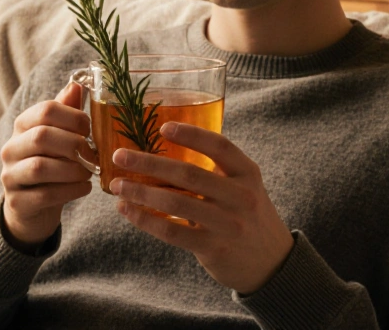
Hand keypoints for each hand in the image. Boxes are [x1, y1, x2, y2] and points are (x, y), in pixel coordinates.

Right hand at [0, 81, 97, 247]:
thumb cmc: (52, 165)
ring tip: (89, 173)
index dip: (74, 117)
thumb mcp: (60, 137)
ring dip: (73, 170)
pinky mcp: (17, 202)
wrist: (32, 207)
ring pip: (40, 167)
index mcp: (23, 125)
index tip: (90, 130)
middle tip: (93, 155)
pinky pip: (45, 194)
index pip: (46, 109)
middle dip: (75, 144)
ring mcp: (10, 176)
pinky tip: (84, 188)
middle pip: (42, 136)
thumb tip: (78, 84)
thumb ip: (67, 112)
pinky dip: (71, 191)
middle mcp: (11, 148)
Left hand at [109, 122, 294, 294]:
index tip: (162, 127)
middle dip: (148, 164)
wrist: (271, 262)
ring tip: (117, 186)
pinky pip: (171, 232)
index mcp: (247, 173)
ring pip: (176, 203)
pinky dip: (145, 220)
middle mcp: (241, 196)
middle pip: (188, 174)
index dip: (191, 134)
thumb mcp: (243, 186)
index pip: (219, 146)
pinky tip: (127, 211)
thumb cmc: (246, 215)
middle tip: (120, 156)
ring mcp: (228, 224)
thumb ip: (215, 170)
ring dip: (141, 193)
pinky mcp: (213, 248)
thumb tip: (161, 151)